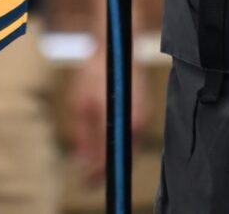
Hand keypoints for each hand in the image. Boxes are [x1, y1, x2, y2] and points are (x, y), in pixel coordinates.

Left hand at [67, 52, 153, 181]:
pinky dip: (123, 143)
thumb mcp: (80, 103)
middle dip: (108, 167)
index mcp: (118, 117)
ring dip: (116, 156)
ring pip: (131, 147)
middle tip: (91, 177)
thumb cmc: (96, 72)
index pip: (112, 154)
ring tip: (97, 163)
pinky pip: (136, 137)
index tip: (89, 179)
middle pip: (125, 155)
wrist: (118, 48)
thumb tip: (82, 159)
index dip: (100, 171)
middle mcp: (136, 119)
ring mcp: (145, 116)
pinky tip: (111, 144)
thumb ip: (82, 134)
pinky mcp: (147, 113)